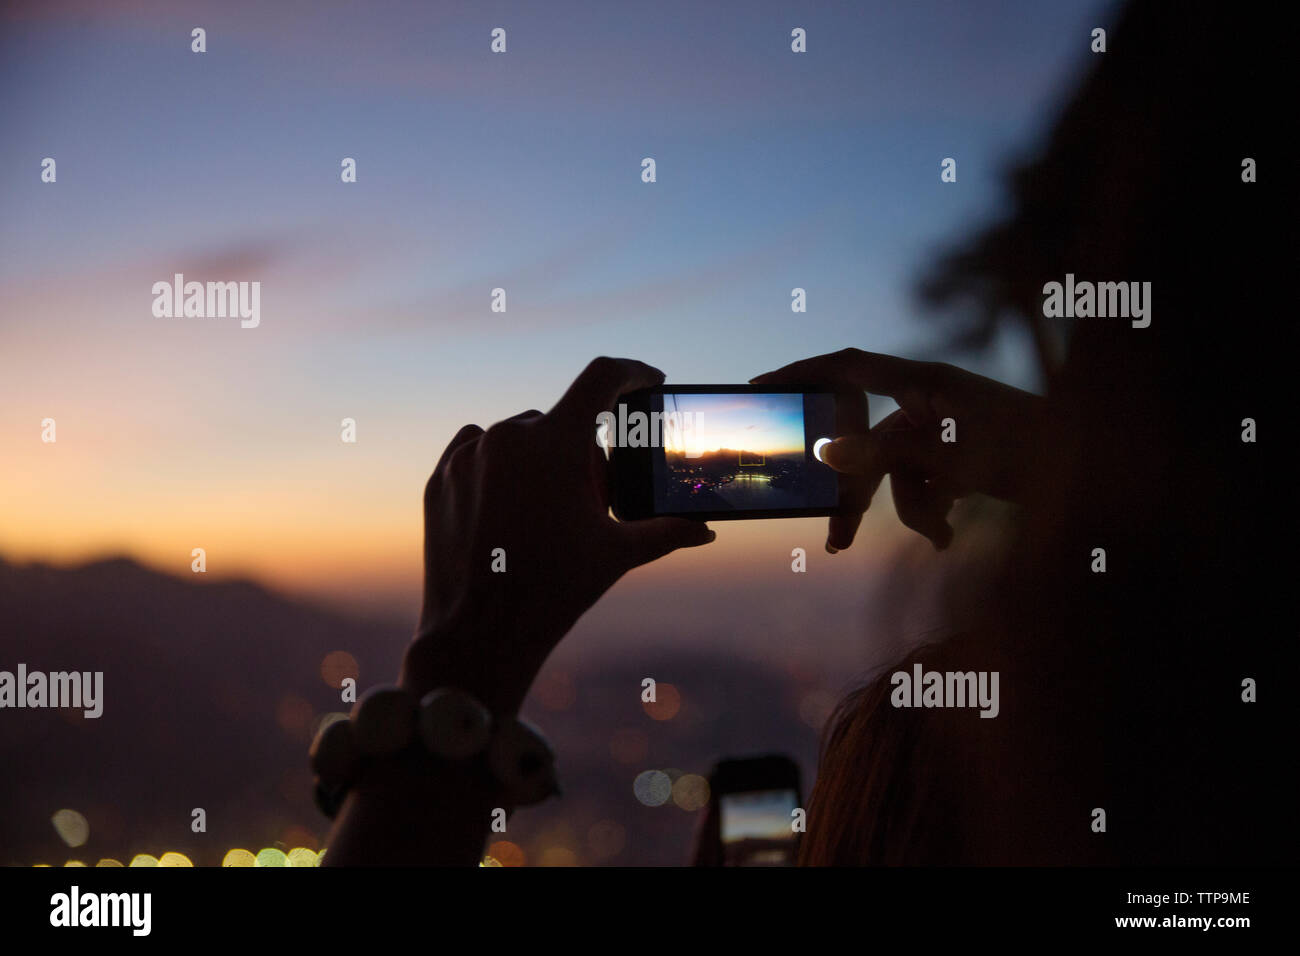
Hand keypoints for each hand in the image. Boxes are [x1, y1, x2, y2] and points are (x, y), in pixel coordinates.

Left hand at [401, 357, 715, 714]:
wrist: (480, 634)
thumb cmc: (553, 592)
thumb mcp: (617, 554)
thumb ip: (666, 531)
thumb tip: (705, 531)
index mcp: (556, 443)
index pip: (603, 379)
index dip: (633, 373)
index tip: (648, 381)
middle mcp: (508, 437)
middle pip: (562, 421)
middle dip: (585, 450)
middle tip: (595, 496)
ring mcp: (468, 456)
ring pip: (519, 438)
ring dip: (541, 460)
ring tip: (549, 512)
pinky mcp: (442, 478)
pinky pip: (478, 452)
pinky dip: (500, 468)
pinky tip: (512, 508)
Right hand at [752, 348, 1045, 550]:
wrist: (1099, 473)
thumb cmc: (1034, 450)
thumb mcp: (952, 456)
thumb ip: (883, 453)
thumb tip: (823, 450)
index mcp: (924, 382)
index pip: (847, 368)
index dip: (801, 372)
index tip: (761, 387)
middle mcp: (928, 402)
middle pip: (866, 444)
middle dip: (855, 493)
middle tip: (835, 540)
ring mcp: (943, 432)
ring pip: (895, 474)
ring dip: (912, 510)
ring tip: (939, 537)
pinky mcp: (958, 459)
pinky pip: (922, 486)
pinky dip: (932, 511)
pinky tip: (951, 532)